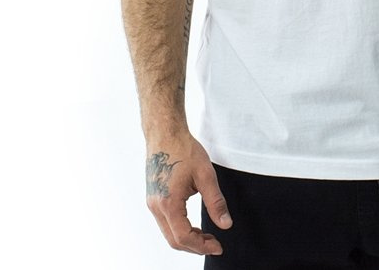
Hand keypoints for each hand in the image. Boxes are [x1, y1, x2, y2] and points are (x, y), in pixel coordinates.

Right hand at [145, 131, 231, 254]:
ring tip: (207, 236)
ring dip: (187, 239)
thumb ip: (216, 202)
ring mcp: (152, 203)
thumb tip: (226, 224)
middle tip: (214, 244)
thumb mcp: (205, 174)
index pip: (184, 237)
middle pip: (174, 240)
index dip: (202, 246)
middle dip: (195, 246)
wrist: (165, 133)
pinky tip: (193, 224)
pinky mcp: (153, 198)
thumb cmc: (183, 149)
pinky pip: (165, 222)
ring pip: (168, 233)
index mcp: (168, 203)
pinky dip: (179, 229)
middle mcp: (156, 207)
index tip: (218, 246)